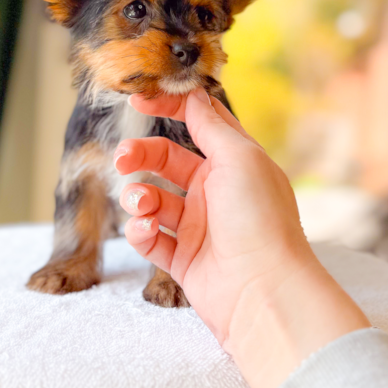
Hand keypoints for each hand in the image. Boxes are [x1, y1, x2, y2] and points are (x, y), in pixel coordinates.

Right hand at [114, 87, 369, 387]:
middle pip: (166, 160)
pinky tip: (147, 232)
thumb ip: (210, 125)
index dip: (167, 107)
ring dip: (138, 197)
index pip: (197, 122)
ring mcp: (199, 226)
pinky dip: (141, 232)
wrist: (264, 293)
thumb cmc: (260, 220)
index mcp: (234, 162)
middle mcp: (216, 191)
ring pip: (153, 200)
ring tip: (142, 206)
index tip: (137, 100)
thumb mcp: (239, 158)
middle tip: (123, 159)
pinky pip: (150, 238)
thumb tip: (194, 94)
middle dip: (140, 155)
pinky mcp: (184, 260)